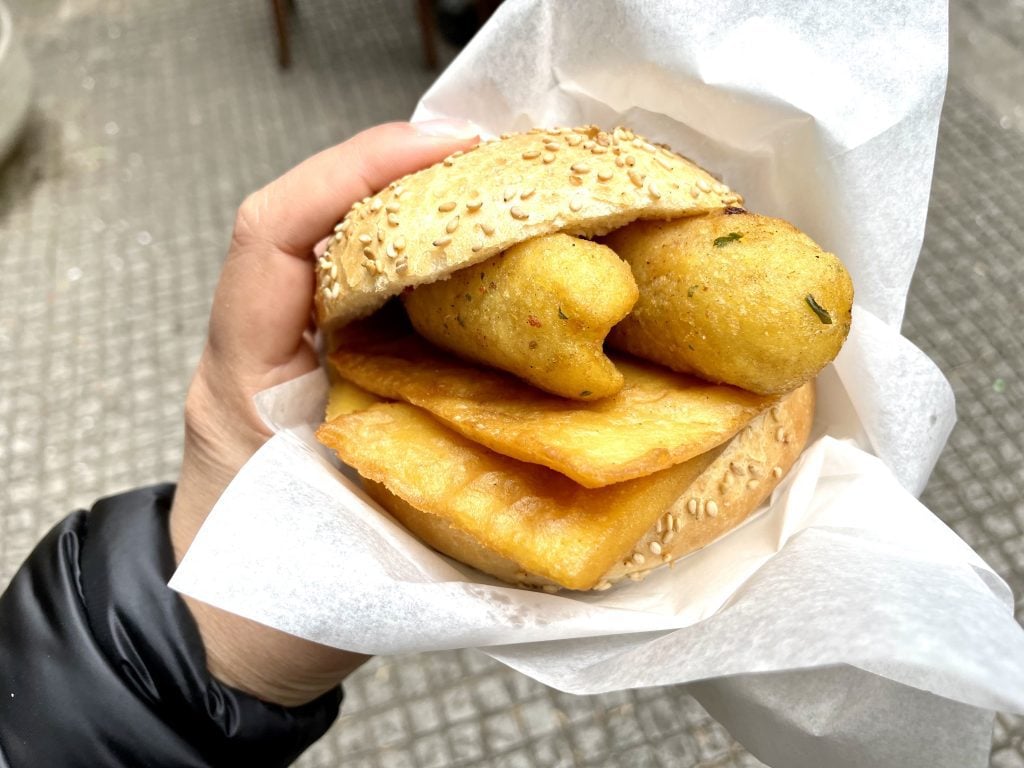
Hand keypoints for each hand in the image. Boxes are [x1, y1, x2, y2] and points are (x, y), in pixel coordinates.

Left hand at [169, 120, 480, 706]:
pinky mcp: (325, 367)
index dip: (351, 173)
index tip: (448, 151)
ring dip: (419, 204)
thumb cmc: (278, 595)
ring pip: (342, 243)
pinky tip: (490, 259)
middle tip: (500, 160)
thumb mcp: (354, 543)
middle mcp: (264, 344)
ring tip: (504, 192)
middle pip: (315, 216)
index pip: (270, 235)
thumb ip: (427, 498)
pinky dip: (430, 259)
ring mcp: (290, 351)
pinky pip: (371, 289)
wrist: (234, 629)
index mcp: (247, 376)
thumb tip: (552, 467)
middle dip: (401, 168)